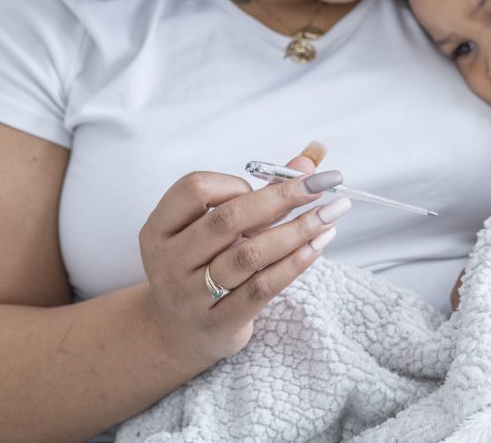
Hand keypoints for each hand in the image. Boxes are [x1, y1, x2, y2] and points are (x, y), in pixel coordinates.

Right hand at [136, 141, 349, 369]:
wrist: (177, 333)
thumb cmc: (204, 265)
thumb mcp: (216, 228)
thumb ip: (262, 190)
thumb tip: (311, 158)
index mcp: (160, 229)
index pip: (195, 189)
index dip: (235, 183)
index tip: (265, 187)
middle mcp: (169, 261)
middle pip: (228, 219)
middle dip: (282, 198)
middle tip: (322, 185)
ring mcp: (190, 295)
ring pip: (249, 255)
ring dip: (297, 230)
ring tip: (330, 215)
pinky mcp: (218, 322)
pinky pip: (263, 288)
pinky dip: (295, 263)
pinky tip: (318, 245)